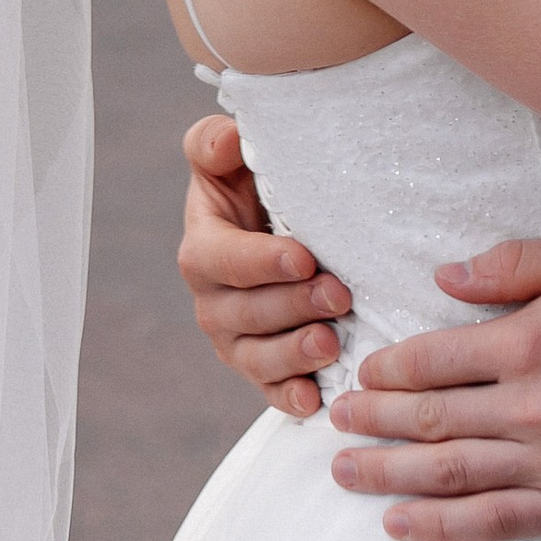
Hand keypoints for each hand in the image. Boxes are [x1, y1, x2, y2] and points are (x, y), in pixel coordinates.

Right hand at [179, 115, 353, 421]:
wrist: (277, 232)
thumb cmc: (255, 190)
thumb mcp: (232, 161)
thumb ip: (216, 144)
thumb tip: (227, 141)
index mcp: (203, 248)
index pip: (224, 259)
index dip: (261, 262)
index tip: (304, 258)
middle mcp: (212, 301)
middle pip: (246, 313)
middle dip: (293, 306)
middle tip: (338, 294)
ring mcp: (235, 341)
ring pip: (257, 358)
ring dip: (294, 354)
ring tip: (331, 343)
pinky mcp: (261, 371)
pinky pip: (271, 392)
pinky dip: (291, 398)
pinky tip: (315, 400)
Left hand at [326, 231, 540, 540]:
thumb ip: (515, 264)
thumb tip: (446, 278)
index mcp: (529, 343)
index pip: (434, 359)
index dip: (390, 368)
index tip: (362, 372)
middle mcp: (531, 408)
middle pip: (430, 420)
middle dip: (372, 421)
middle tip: (332, 423)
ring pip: (450, 474)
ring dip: (389, 475)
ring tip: (346, 474)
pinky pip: (495, 522)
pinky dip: (441, 526)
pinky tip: (401, 524)